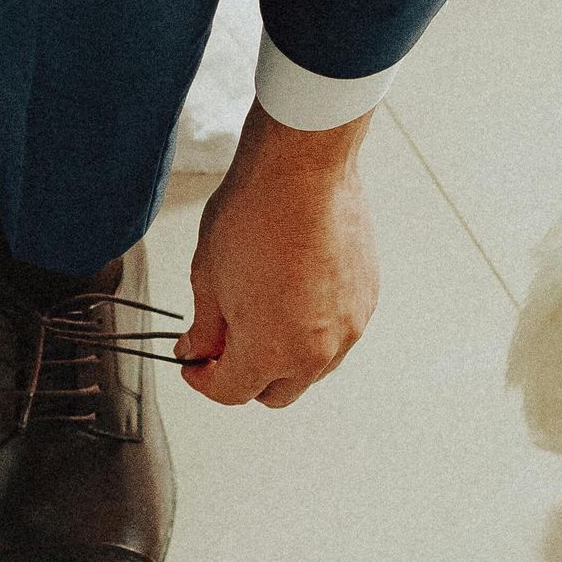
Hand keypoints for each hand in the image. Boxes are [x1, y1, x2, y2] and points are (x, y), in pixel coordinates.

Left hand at [176, 102, 379, 406]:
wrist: (303, 168)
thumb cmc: (255, 212)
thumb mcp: (208, 276)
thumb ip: (204, 327)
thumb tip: (198, 349)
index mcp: (271, 351)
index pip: (232, 393)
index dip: (204, 381)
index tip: (195, 365)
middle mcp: (317, 351)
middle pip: (276, 392)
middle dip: (246, 377)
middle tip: (222, 347)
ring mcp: (348, 327)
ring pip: (311, 368)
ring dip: (283, 356)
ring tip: (260, 315)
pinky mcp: (365, 301)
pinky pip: (336, 335)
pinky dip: (312, 329)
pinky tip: (292, 296)